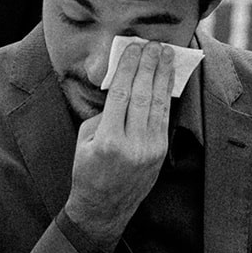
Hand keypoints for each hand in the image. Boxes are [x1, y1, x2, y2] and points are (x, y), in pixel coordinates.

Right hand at [64, 41, 173, 249]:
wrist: (104, 208)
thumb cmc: (88, 171)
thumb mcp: (84, 140)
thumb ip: (103, 114)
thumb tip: (121, 88)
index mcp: (108, 140)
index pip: (120, 94)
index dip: (128, 67)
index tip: (132, 48)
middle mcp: (132, 145)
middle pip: (142, 95)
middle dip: (149, 66)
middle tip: (153, 44)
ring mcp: (150, 150)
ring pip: (158, 104)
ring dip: (162, 76)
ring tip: (165, 54)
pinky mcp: (160, 153)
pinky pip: (164, 117)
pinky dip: (165, 95)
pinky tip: (166, 79)